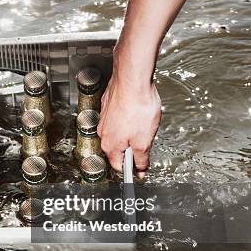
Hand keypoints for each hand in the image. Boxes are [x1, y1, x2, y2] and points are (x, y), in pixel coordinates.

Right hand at [97, 59, 160, 177]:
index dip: (132, 169)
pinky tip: (136, 113)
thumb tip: (140, 171)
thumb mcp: (145, 140)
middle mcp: (103, 133)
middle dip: (131, 148)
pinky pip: (117, 118)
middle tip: (146, 141)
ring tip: (143, 124)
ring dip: (129, 132)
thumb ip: (141, 159)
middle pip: (117, 149)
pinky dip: (126, 119)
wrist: (132, 79)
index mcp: (110, 145)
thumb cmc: (138, 107)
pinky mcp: (108, 106)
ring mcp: (104, 118)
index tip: (142, 169)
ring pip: (117, 133)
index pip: (119, 166)